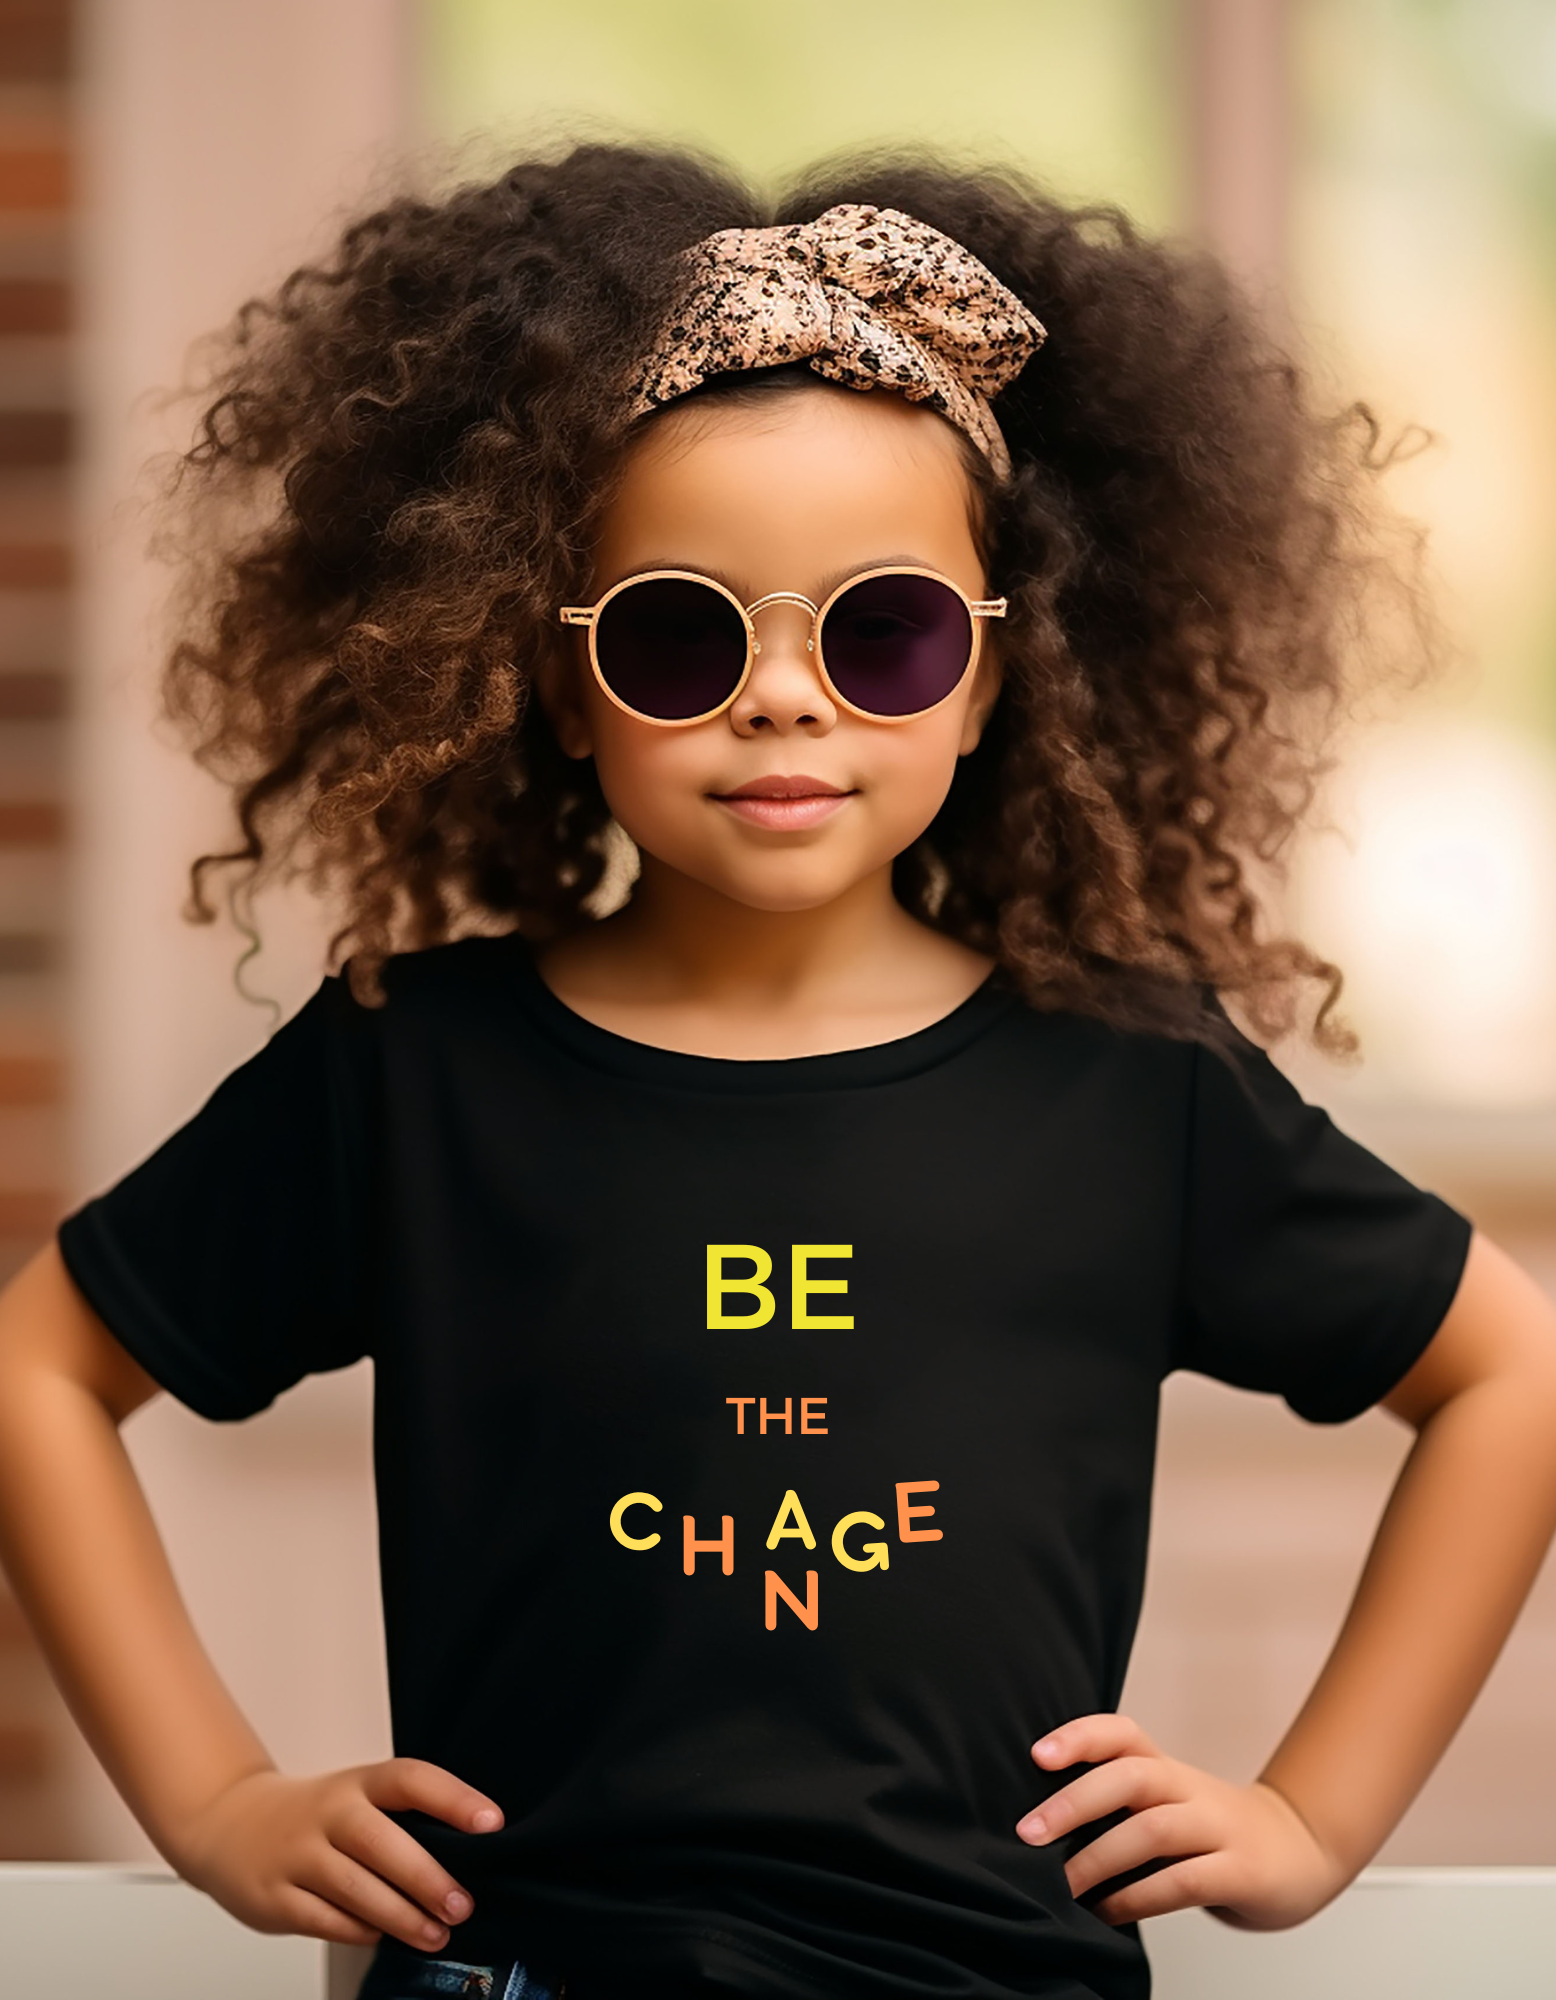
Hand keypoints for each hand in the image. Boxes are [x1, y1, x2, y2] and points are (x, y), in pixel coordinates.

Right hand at [167, 1758, 504, 1950]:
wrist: (228, 1824)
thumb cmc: (314, 1816)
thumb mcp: (355, 1798)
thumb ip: (400, 1820)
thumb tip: (466, 1857)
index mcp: (357, 1783)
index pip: (410, 1779)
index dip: (453, 1798)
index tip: (492, 1823)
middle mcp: (328, 1814)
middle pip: (382, 1842)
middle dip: (427, 1878)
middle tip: (463, 1905)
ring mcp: (298, 1856)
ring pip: (356, 1889)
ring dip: (401, 1917)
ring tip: (436, 1935)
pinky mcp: (276, 1897)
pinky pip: (327, 1921)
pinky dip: (360, 1932)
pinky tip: (384, 1937)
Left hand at [1015, 1713, 1347, 1929]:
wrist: (1300, 1851)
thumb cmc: (1214, 1832)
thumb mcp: (1168, 1803)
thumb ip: (1119, 1805)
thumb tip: (1041, 1825)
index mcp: (1166, 1768)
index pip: (1121, 1732)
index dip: (1079, 1736)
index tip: (1037, 1755)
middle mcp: (1189, 1788)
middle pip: (1130, 1776)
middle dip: (1074, 1802)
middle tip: (1029, 1833)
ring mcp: (1218, 1828)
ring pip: (1153, 1829)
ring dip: (1099, 1858)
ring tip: (1064, 1886)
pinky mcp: (1240, 1872)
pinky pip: (1183, 1882)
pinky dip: (1138, 1899)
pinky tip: (1108, 1913)